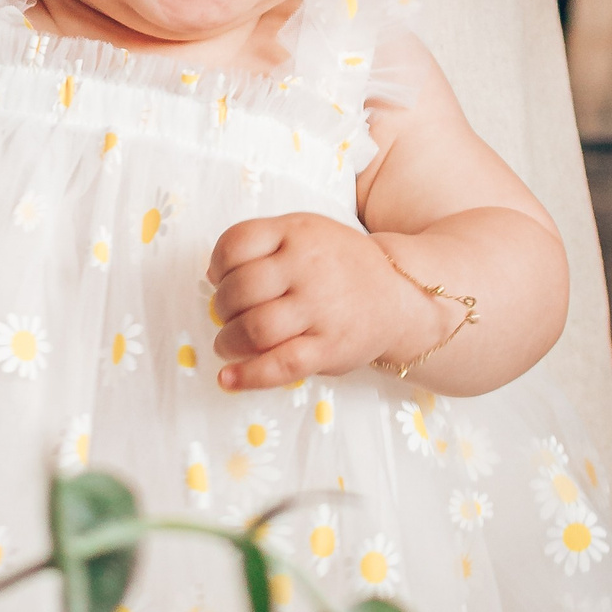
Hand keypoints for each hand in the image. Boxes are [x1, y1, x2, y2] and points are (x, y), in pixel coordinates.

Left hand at [206, 215, 431, 391]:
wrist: (399, 296)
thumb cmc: (340, 265)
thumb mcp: (307, 233)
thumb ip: (263, 244)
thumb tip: (212, 274)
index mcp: (298, 232)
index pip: (237, 243)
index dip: (218, 265)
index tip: (221, 278)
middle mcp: (308, 268)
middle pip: (240, 289)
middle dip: (221, 307)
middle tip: (227, 315)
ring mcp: (320, 309)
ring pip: (254, 329)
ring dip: (228, 341)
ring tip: (229, 343)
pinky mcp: (328, 348)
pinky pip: (279, 365)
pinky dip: (247, 376)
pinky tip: (228, 378)